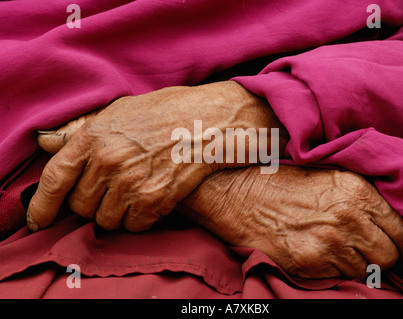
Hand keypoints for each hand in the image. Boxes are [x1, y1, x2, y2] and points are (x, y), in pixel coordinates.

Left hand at [29, 81, 287, 231]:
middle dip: (92, 204)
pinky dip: (140, 219)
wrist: (209, 122)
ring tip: (133, 194)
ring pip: (106, 221)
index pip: (55, 178)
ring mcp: (132, 183)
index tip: (39, 220)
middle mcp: (109, 161)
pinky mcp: (155, 201)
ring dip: (116, 214)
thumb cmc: (166, 113)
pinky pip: (134, 226)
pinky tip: (150, 200)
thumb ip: (79, 130)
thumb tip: (45, 142)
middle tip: (110, 192)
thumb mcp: (119, 111)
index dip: (42, 205)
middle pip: (81, 206)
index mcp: (94, 136)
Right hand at [178, 166, 402, 278]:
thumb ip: (361, 197)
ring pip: (365, 270)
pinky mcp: (309, 262)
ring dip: (355, 263)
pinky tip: (316, 252)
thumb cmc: (280, 183)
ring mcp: (329, 242)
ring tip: (333, 248)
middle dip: (381, 256)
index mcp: (356, 190)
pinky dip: (333, 270)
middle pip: (388, 255)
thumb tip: (386, 223)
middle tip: (365, 251)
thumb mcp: (327, 175)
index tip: (401, 251)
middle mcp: (348, 216)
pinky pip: (339, 277)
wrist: (237, 194)